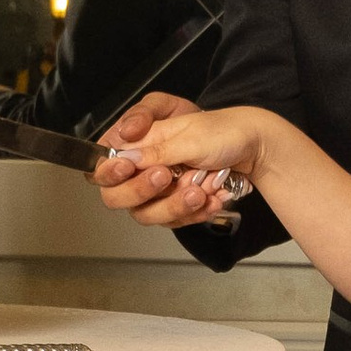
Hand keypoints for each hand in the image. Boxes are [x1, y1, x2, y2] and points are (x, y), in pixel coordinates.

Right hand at [93, 89, 243, 227]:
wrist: (250, 146)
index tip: (127, 166)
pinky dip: (195, 212)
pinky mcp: (174, 207)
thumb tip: (126, 154)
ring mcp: (157, 193)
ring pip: (147, 214)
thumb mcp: (186, 129)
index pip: (99, 167)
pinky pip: (174, 221)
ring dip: (174, 204)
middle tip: (165, 176)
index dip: (108, 171)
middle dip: (141, 190)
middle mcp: (140, 171)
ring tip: (201, 190)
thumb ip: (154, 146)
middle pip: (116, 196)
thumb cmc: (218, 129)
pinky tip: (213, 199)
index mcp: (133, 144)